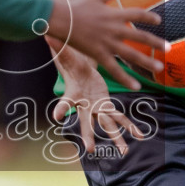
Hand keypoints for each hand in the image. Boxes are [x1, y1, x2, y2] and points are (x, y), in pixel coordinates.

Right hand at [44, 0, 166, 88]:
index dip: (149, 17)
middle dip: (156, 42)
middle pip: (140, 36)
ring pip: (131, 54)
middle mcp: (114, 29)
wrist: (60, 19)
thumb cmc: (76, 7)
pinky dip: (125, 79)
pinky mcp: (99, 54)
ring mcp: (107, 43)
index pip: (137, 14)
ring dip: (147, 62)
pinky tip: (136, 86)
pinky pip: (115, 69)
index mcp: (114, 14)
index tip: (158, 20)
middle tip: (169, 48)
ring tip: (160, 68)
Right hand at [46, 37, 148, 156]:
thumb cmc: (71, 65)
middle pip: (86, 122)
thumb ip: (58, 47)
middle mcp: (85, 107)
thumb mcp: (66, 55)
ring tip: (124, 152)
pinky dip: (129, 126)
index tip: (57, 116)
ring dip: (116, 138)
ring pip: (106, 125)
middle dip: (89, 135)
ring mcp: (96, 109)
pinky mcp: (105, 106)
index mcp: (74, 95)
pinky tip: (140, 135)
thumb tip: (45, 33)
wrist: (80, 73)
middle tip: (90, 148)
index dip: (61, 109)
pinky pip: (118, 117)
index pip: (65, 102)